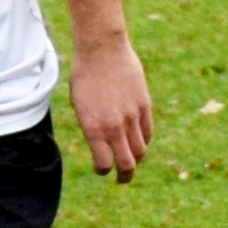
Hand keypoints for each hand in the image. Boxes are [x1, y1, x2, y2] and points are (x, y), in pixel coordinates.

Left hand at [63, 41, 152, 183]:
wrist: (103, 49)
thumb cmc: (84, 75)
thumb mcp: (79, 105)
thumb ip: (92, 126)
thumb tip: (103, 143)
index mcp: (94, 128)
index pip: (104, 164)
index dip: (103, 170)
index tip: (102, 168)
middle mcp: (115, 127)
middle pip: (127, 164)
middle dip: (125, 175)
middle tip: (122, 178)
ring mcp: (132, 117)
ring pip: (141, 150)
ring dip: (136, 158)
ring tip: (132, 158)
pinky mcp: (144, 105)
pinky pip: (148, 132)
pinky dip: (144, 140)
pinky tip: (138, 140)